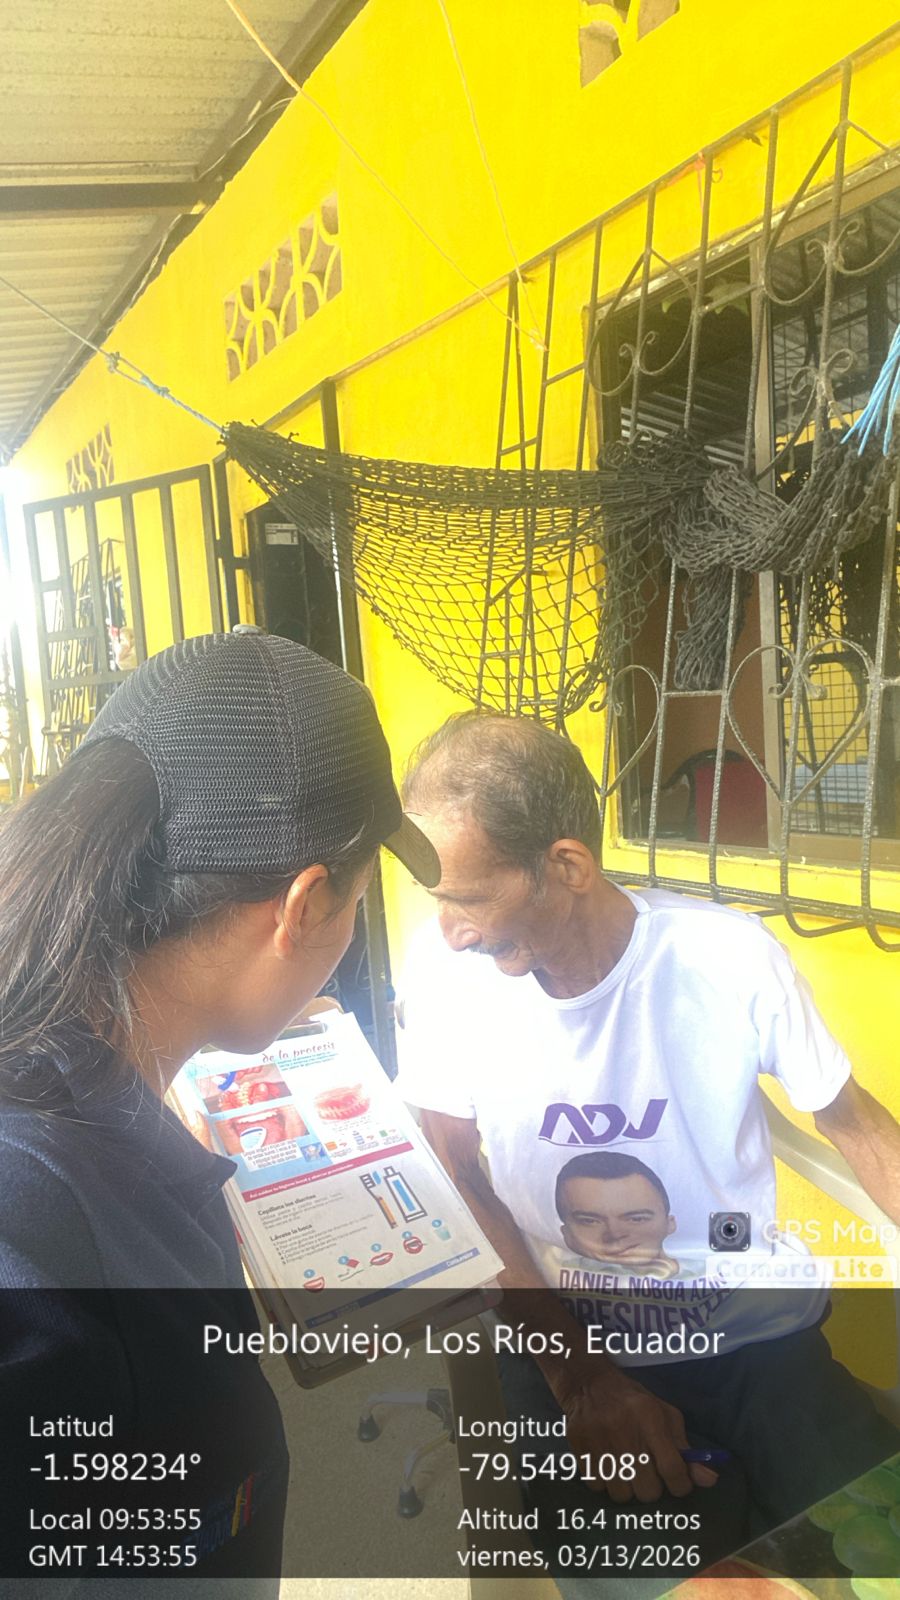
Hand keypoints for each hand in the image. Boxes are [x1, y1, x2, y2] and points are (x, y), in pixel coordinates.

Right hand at [556, 1367, 718, 1502]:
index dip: (681, 1485)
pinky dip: (604, 1482)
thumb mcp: (664, 1415)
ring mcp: (600, 1442)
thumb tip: (710, 1480)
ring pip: (623, 1495)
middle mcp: (626, 1432)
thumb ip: (686, 1448)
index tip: (679, 1484)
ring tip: (626, 1468)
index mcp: (651, 1419)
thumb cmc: (633, 1402)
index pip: (673, 1469)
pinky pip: (598, 1488)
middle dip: (652, 1486)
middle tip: (647, 1471)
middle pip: (648, 1490)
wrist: (589, 1383)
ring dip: (627, 1487)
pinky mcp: (579, 1449)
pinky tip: (607, 1464)